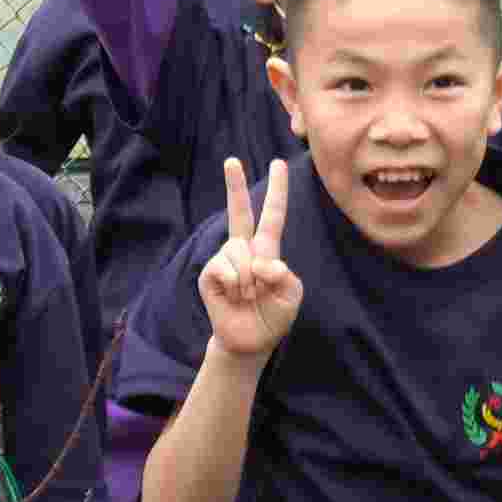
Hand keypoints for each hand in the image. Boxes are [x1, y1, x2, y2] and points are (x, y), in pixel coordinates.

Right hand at [199, 159, 304, 362]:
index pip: (273, 215)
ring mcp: (225, 260)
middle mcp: (244, 249)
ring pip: (238, 251)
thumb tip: (261, 262)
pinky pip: (224, 268)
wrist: (251, 341)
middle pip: (239, 212)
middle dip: (235, 186)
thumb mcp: (291, 295)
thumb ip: (284, 276)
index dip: (277, 191)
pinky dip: (234, 284)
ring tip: (248, 296)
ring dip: (248, 279)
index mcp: (267, 250)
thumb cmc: (273, 315)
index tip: (280, 164)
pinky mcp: (209, 274)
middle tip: (231, 161)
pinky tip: (233, 297)